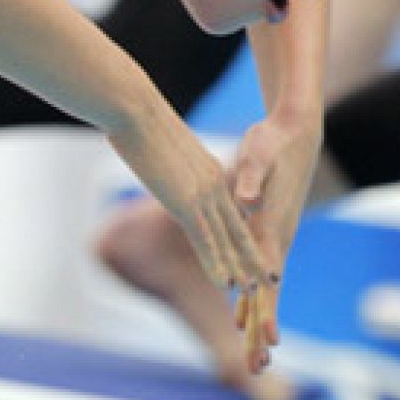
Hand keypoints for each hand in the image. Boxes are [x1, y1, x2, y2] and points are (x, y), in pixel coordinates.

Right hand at [107, 117, 271, 295]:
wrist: (134, 108)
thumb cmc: (135, 117)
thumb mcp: (157, 141)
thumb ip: (164, 156)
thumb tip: (150, 154)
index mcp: (206, 169)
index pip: (227, 208)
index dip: (239, 231)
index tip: (246, 250)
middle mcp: (211, 183)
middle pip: (237, 227)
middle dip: (251, 256)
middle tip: (265, 278)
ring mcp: (201, 194)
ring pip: (228, 240)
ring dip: (241, 268)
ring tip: (252, 291)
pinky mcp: (186, 202)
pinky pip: (207, 241)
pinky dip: (218, 264)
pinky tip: (225, 284)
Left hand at [230, 116, 321, 372]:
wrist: (293, 132)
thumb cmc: (273, 142)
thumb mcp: (259, 157)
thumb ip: (253, 180)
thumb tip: (247, 200)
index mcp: (272, 228)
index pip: (267, 277)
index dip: (263, 308)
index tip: (266, 338)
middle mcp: (276, 241)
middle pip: (267, 295)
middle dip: (260, 331)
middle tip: (256, 368)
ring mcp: (274, 240)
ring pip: (263, 291)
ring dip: (256, 324)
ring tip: (255, 359)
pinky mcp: (268, 233)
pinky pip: (258, 274)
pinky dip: (250, 299)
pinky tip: (240, 316)